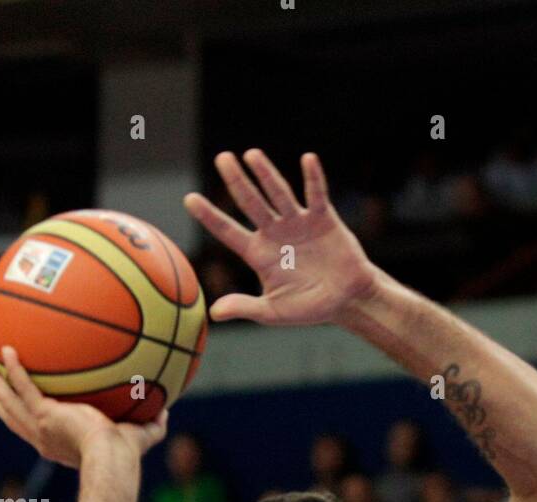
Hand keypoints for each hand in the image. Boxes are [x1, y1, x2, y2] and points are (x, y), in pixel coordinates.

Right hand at [0, 349, 167, 468]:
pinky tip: (7, 349)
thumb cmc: (127, 455)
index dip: (26, 417)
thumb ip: (154, 424)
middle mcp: (43, 438)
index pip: (36, 431)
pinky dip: (14, 368)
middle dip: (0, 398)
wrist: (112, 459)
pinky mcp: (43, 414)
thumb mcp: (142, 436)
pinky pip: (22, 386)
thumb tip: (167, 410)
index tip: (26, 404)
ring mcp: (39, 427)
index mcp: (59, 444)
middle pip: (12, 417)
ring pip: (7, 402)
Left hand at [184, 150, 378, 325]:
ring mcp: (298, 223)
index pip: (228, 231)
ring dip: (267, 174)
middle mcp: (275, 232)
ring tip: (252, 154)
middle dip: (237, 181)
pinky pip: (317, 195)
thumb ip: (245, 307)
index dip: (209, 216)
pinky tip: (308, 159)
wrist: (347, 301)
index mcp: (259, 253)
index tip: (189, 199)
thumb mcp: (274, 312)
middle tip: (223, 158)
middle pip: (251, 203)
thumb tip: (214, 313)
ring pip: (279, 194)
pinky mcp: (323, 219)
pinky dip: (313, 178)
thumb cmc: (310, 307)